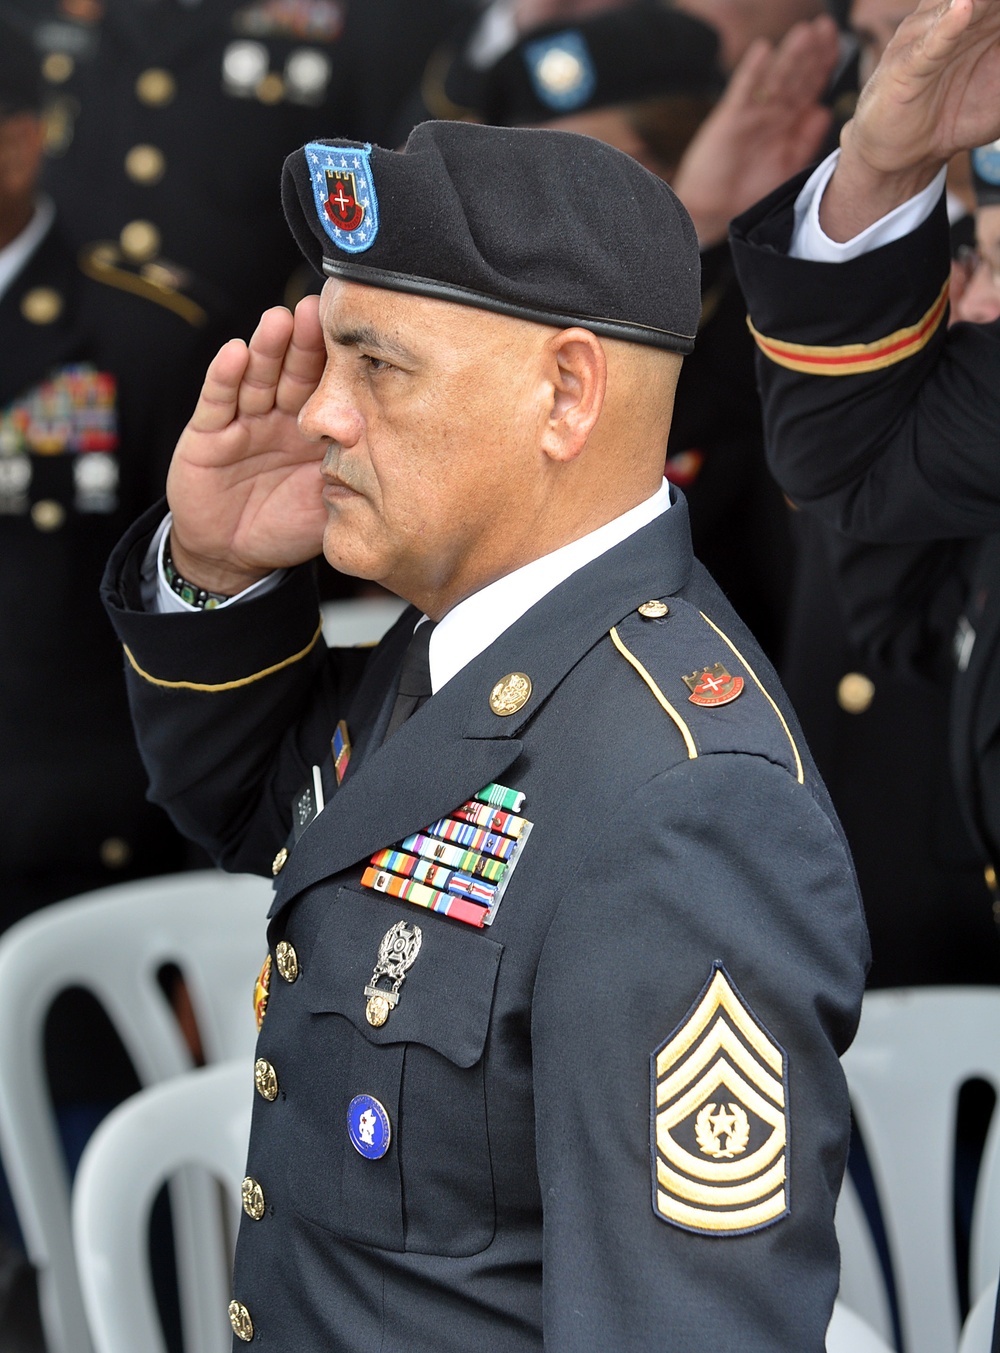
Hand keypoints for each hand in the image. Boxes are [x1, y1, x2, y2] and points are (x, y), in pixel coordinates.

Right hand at [165, 297, 327, 593]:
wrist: (233, 557)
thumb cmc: (286, 528)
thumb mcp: (328, 504)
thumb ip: (351, 476)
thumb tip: (393, 452)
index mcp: (314, 429)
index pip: (327, 386)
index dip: (337, 361)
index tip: (356, 333)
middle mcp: (280, 416)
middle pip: (293, 371)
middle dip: (305, 342)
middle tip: (318, 312)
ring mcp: (244, 421)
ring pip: (257, 377)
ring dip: (267, 348)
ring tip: (280, 321)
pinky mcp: (208, 434)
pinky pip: (217, 402)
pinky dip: (224, 377)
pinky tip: (235, 353)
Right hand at [671, 15, 838, 245]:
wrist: (714, 212)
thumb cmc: (749, 193)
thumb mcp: (788, 167)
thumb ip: (806, 139)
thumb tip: (825, 111)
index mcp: (787, 123)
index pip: (810, 86)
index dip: (823, 64)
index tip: (837, 42)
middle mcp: (771, 113)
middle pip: (795, 76)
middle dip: (810, 52)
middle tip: (824, 27)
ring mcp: (751, 114)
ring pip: (774, 78)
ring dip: (789, 55)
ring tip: (804, 33)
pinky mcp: (729, 119)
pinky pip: (743, 90)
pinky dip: (753, 71)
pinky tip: (763, 51)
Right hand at [821, 0, 999, 238]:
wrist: (895, 159)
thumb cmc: (945, 122)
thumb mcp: (996, 98)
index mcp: (968, 22)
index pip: (986, 7)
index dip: (994, 7)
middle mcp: (945, 22)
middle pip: (974, 2)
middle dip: (989, 1)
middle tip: (995, 3)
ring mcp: (923, 43)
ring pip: (957, 9)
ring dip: (976, 2)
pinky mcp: (906, 71)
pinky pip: (930, 46)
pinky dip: (947, 28)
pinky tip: (965, 8)